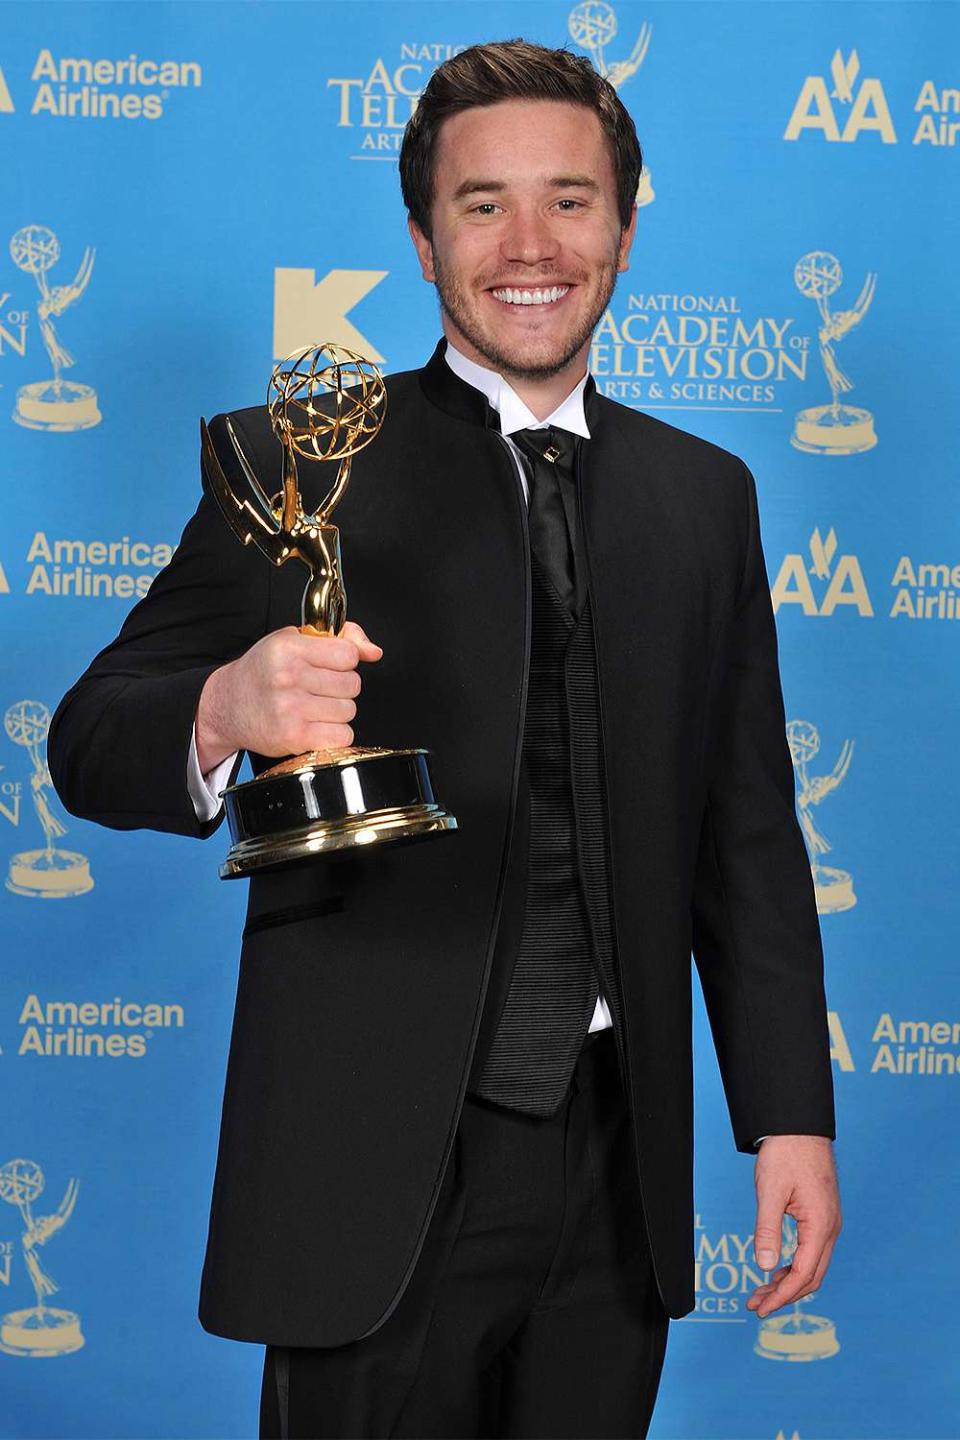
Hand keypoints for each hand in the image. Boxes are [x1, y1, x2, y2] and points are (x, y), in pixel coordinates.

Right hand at [196, 620, 382, 770]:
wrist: (227, 706)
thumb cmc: (262, 672)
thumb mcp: (293, 641)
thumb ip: (339, 638)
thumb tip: (374, 651)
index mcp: (289, 648)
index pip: (348, 655)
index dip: (345, 662)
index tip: (330, 666)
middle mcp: (288, 677)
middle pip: (352, 684)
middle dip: (341, 688)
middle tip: (319, 689)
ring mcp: (290, 708)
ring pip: (349, 711)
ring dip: (337, 712)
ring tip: (313, 707)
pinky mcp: (294, 736)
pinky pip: (342, 735)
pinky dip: (334, 734)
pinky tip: (315, 725)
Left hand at [745, 1135, 840, 1318]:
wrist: (800, 1127)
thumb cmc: (786, 1154)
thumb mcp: (770, 1191)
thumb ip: (768, 1229)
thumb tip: (764, 1267)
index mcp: (820, 1225)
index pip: (803, 1275)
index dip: (782, 1296)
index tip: (760, 1308)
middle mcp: (830, 1228)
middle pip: (811, 1277)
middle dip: (784, 1295)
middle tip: (756, 1305)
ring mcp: (829, 1223)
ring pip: (813, 1265)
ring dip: (788, 1282)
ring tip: (761, 1292)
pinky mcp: (822, 1216)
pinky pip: (812, 1251)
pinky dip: (794, 1266)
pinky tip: (776, 1268)